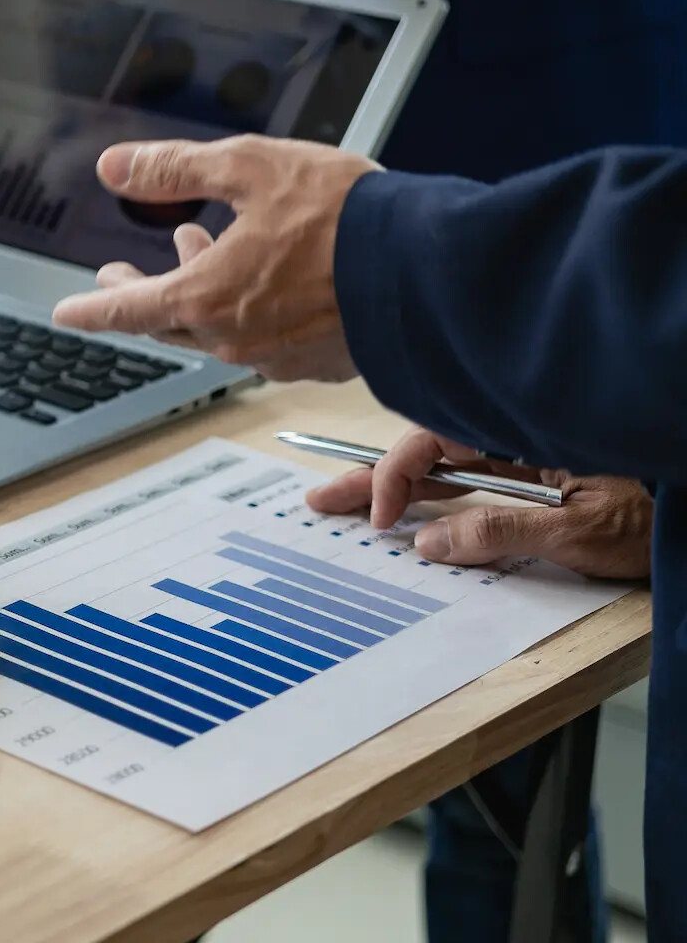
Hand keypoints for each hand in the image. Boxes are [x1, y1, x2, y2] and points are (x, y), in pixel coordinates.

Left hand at [51, 136, 379, 380]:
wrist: (431, 271)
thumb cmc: (346, 219)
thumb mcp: (248, 168)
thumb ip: (174, 170)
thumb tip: (115, 167)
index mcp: (206, 297)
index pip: (126, 310)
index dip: (89, 309)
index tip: (66, 313)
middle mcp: (235, 337)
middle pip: (166, 322)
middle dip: (138, 297)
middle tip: (119, 281)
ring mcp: (276, 355)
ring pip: (215, 327)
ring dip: (194, 291)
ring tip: (191, 249)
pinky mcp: (317, 360)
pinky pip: (261, 338)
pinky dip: (242, 305)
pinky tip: (257, 277)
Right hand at [305, 428, 652, 579]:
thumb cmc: (663, 513)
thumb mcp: (580, 529)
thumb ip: (501, 531)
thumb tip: (428, 542)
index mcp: (523, 430)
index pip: (434, 439)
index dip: (395, 474)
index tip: (382, 517)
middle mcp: (518, 438)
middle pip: (428, 450)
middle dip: (372, 476)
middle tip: (320, 499)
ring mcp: (528, 460)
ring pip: (446, 468)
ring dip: (395, 488)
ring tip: (343, 504)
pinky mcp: (538, 483)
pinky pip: (474, 485)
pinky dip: (434, 499)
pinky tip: (406, 514)